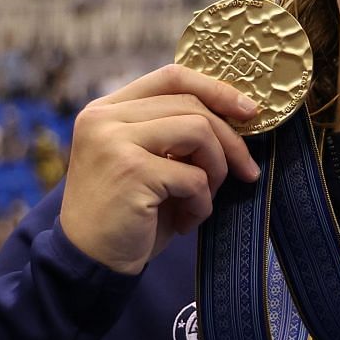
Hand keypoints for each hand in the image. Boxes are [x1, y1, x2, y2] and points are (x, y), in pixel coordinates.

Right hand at [58, 64, 261, 274]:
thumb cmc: (127, 214)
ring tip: (203, 199)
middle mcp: (104, 118)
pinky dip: (201, 203)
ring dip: (216, 170)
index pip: (171, 77)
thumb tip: (238, 114)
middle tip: (246, 171)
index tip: (249, 111)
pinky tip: (184, 222)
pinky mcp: (131, 171)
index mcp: (107, 109)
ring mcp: (114, 142)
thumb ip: (174, 133)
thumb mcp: (148, 162)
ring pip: (198, 131)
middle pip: (191, 104)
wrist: (90, 261)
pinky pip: (193, 177)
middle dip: (230, 140)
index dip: (216, 89)